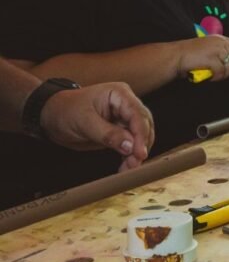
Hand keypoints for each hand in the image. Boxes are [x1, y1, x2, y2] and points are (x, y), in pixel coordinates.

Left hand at [39, 82, 154, 169]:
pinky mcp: (120, 130)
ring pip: (140, 136)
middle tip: (135, 162)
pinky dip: (130, 155)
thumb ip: (108, 134)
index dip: (141, 134)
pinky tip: (125, 165)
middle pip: (143, 125)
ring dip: (137, 152)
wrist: (52, 116)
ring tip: (129, 167)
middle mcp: (126, 104)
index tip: (139, 152)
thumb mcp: (84, 122)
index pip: (137, 114)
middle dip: (141, 145)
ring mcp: (123, 117)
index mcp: (119, 94)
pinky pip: (131, 144)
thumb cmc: (65, 111)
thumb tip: (129, 145)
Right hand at [178, 35, 228, 81]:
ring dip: (225, 74)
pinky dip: (217, 77)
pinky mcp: (211, 58)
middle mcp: (220, 42)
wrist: (175, 57)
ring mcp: (216, 50)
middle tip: (224, 74)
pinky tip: (211, 77)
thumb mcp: (210, 50)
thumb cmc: (191, 56)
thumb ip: (223, 54)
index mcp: (221, 39)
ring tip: (216, 76)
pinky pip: (222, 72)